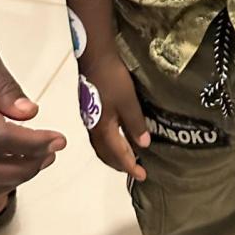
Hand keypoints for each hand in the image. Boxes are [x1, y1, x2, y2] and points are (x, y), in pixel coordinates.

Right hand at [80, 48, 150, 182]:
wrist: (95, 57)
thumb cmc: (113, 79)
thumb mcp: (128, 101)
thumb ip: (135, 124)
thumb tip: (143, 146)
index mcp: (103, 129)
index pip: (118, 155)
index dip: (130, 167)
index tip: (142, 176)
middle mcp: (93, 128)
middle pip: (105, 154)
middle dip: (120, 164)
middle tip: (135, 170)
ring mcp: (90, 119)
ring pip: (101, 145)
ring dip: (113, 155)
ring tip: (127, 157)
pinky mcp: (91, 109)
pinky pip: (100, 136)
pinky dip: (110, 143)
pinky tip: (117, 136)